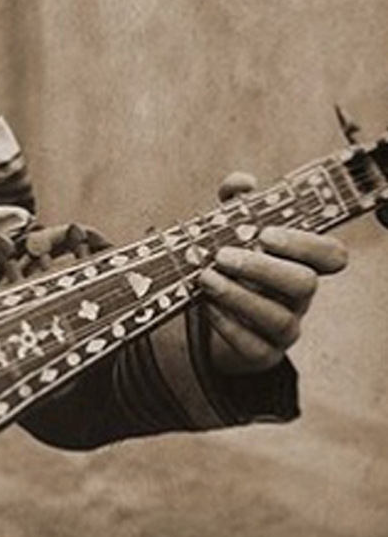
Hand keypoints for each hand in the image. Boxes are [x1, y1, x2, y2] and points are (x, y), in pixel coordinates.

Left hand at [198, 172, 347, 373]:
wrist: (214, 318)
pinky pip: (253, 345)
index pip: (331, 256)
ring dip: (239, 296)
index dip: (307, 245)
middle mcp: (299, 298)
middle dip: (263, 268)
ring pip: (278, 318)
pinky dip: (227, 325)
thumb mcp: (230, 232)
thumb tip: (242, 183)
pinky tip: (205, 306)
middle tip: (222, 255)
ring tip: (205, 278)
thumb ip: (236, 204)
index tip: (266, 234)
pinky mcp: (262, 353)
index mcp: (300, 264)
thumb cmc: (231, 267)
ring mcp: (284, 329)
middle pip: (304, 285)